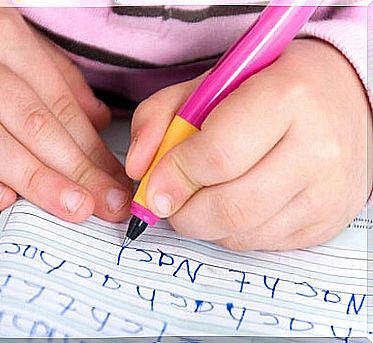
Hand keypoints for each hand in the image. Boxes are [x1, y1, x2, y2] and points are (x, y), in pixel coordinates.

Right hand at [0, 7, 131, 221]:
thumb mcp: (10, 35)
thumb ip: (56, 77)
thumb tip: (97, 121)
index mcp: (3, 38)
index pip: (59, 105)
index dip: (92, 149)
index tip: (115, 181)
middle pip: (31, 123)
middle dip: (74, 169)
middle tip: (104, 203)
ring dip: (33, 178)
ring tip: (69, 207)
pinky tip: (0, 199)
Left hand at [126, 39, 371, 249]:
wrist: (342, 99)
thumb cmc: (266, 87)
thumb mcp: (207, 84)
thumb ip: (160, 116)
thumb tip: (137, 169)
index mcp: (286, 97)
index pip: (217, 155)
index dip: (174, 176)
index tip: (153, 185)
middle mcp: (317, 149)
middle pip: (229, 207)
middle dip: (182, 212)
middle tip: (168, 200)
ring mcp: (327, 192)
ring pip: (241, 233)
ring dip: (204, 222)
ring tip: (202, 194)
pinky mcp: (327, 223)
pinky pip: (259, 243)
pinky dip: (230, 230)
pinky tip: (234, 201)